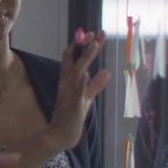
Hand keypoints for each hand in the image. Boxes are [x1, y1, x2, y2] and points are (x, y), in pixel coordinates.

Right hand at [47, 30, 111, 150]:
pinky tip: (90, 72)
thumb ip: (96, 84)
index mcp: (68, 80)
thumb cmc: (72, 116)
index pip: (73, 56)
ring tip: (95, 45)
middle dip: (85, 45)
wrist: (61, 134)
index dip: (82, 44)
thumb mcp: (87, 97)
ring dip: (85, 57)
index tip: (94, 34)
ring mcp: (70, 93)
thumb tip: (106, 71)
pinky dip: (83, 81)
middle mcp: (67, 83)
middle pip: (75, 58)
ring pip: (77, 70)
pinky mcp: (74, 104)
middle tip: (97, 33)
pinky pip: (79, 91)